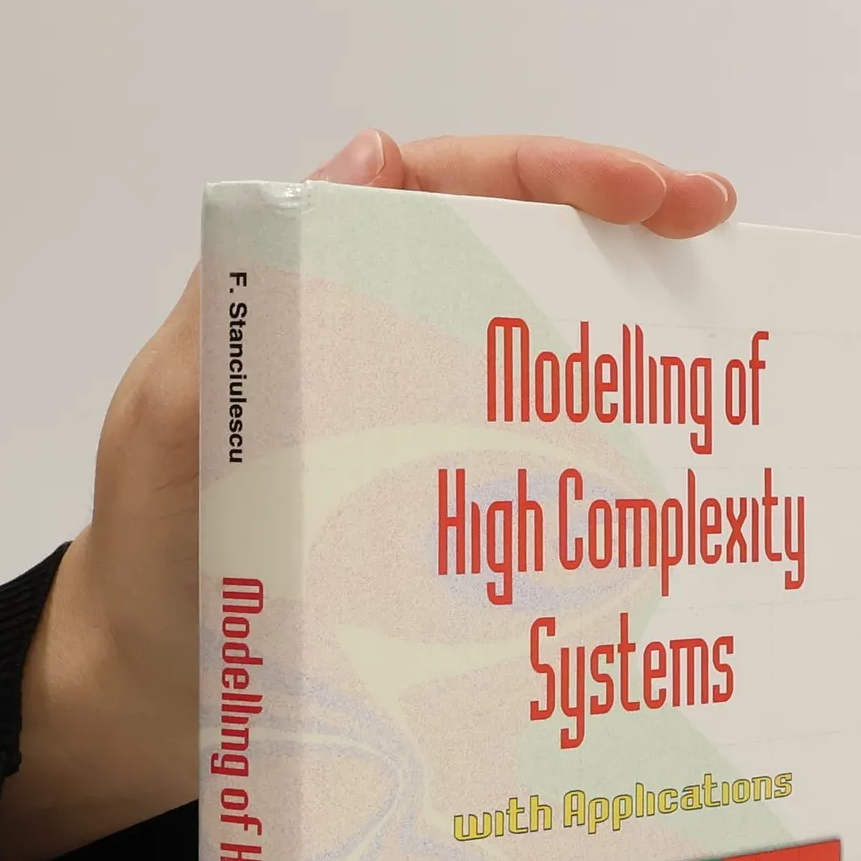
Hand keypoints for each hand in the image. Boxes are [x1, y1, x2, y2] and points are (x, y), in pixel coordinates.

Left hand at [0, 134, 738, 860]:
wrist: (148, 700)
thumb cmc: (144, 566)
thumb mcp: (170, 425)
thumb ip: (237, 301)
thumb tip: (364, 160)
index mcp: (309, 295)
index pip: (448, 191)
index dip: (558, 176)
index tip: (655, 195)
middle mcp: (372, 351)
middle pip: (512, 265)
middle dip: (620, 247)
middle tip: (717, 248)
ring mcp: (410, 438)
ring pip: (530, 368)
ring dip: (619, 361)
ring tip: (708, 368)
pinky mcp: (434, 523)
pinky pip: (523, 476)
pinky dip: (588, 476)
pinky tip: (650, 496)